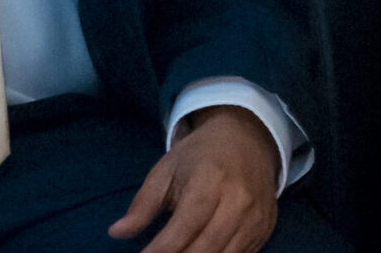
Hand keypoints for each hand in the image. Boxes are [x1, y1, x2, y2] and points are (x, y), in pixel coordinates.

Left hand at [109, 106, 280, 252]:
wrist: (247, 139)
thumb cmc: (200, 155)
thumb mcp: (166, 169)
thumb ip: (143, 204)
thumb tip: (116, 233)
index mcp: (210, 180)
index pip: (184, 226)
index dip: (162, 249)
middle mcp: (238, 201)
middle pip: (206, 248)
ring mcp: (255, 218)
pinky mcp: (264, 231)